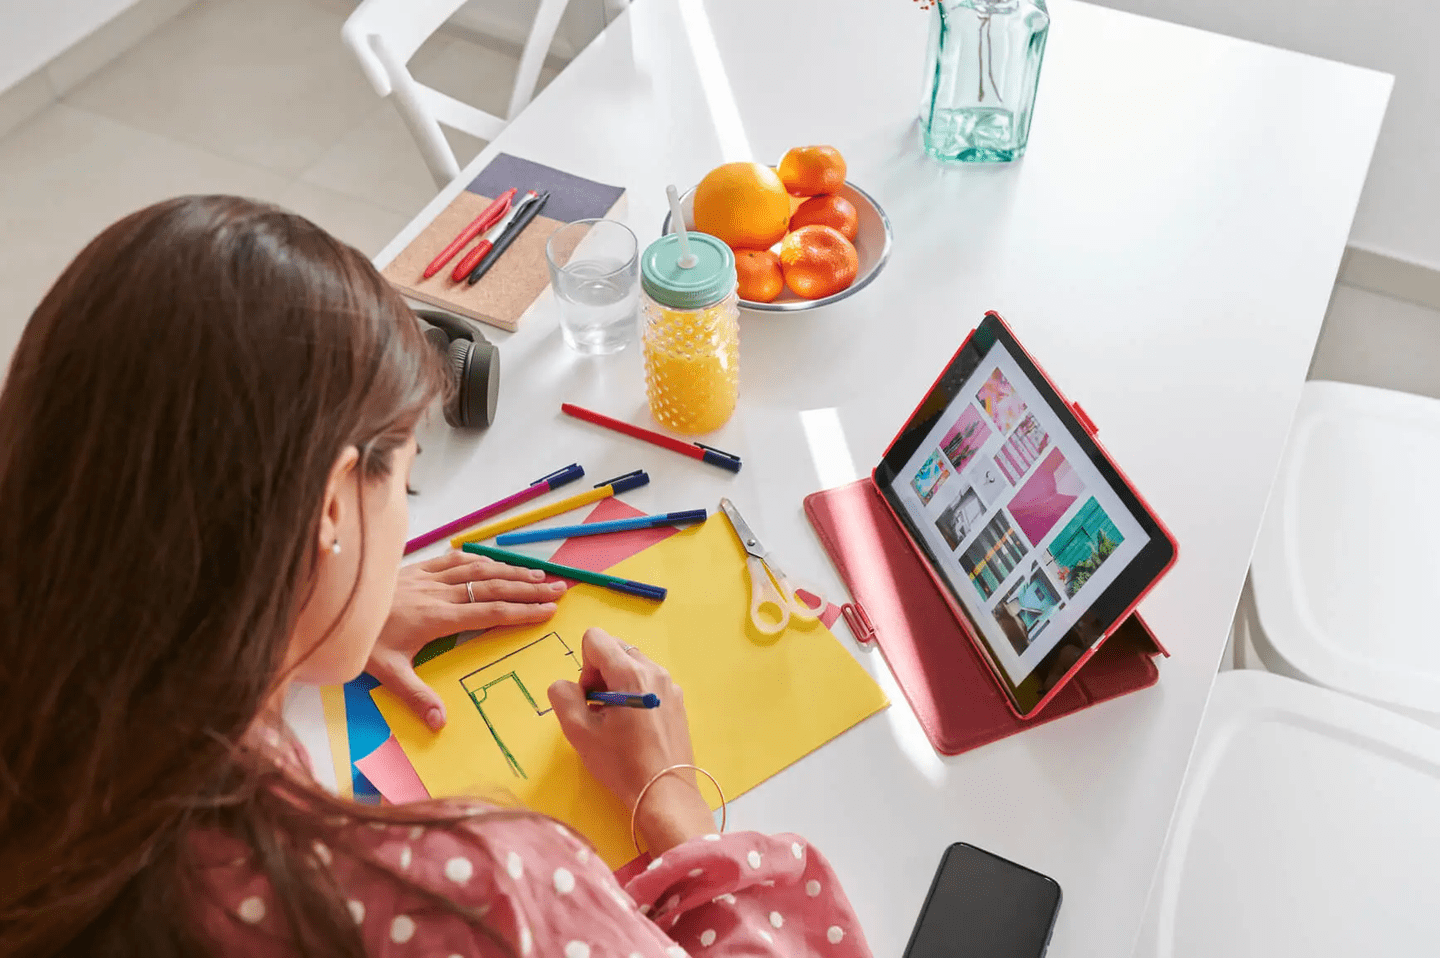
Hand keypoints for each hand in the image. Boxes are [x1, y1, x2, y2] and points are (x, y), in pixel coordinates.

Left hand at [369, 553, 565, 729]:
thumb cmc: (361, 641)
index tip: (548, 610)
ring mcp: (428, 577)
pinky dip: (479, 558)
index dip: (522, 611)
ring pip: (478, 569)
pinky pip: (455, 559)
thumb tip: (441, 723)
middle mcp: (438, 592)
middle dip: (529, 587)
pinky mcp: (417, 568)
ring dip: (511, 570)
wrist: (333, 605)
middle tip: (559, 588)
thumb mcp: (387, 673)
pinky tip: (493, 561)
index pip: (490, 612)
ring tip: (539, 573)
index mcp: (437, 617)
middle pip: (492, 586)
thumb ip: (417, 696)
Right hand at [548, 628, 714, 854]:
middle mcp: (654, 670)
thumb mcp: (579, 731)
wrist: (665, 792)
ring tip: (618, 722)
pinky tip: (636, 728)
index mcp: (630, 672)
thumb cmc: (621, 763)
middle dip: (600, 674)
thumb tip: (566, 685)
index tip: (589, 698)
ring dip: (617, 685)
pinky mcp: (678, 701)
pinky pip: (648, 682)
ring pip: (632, 666)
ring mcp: (670, 684)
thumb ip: (563, 696)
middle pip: (615, 649)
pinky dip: (635, 695)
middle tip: (600, 712)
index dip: (583, 666)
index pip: (595, 638)